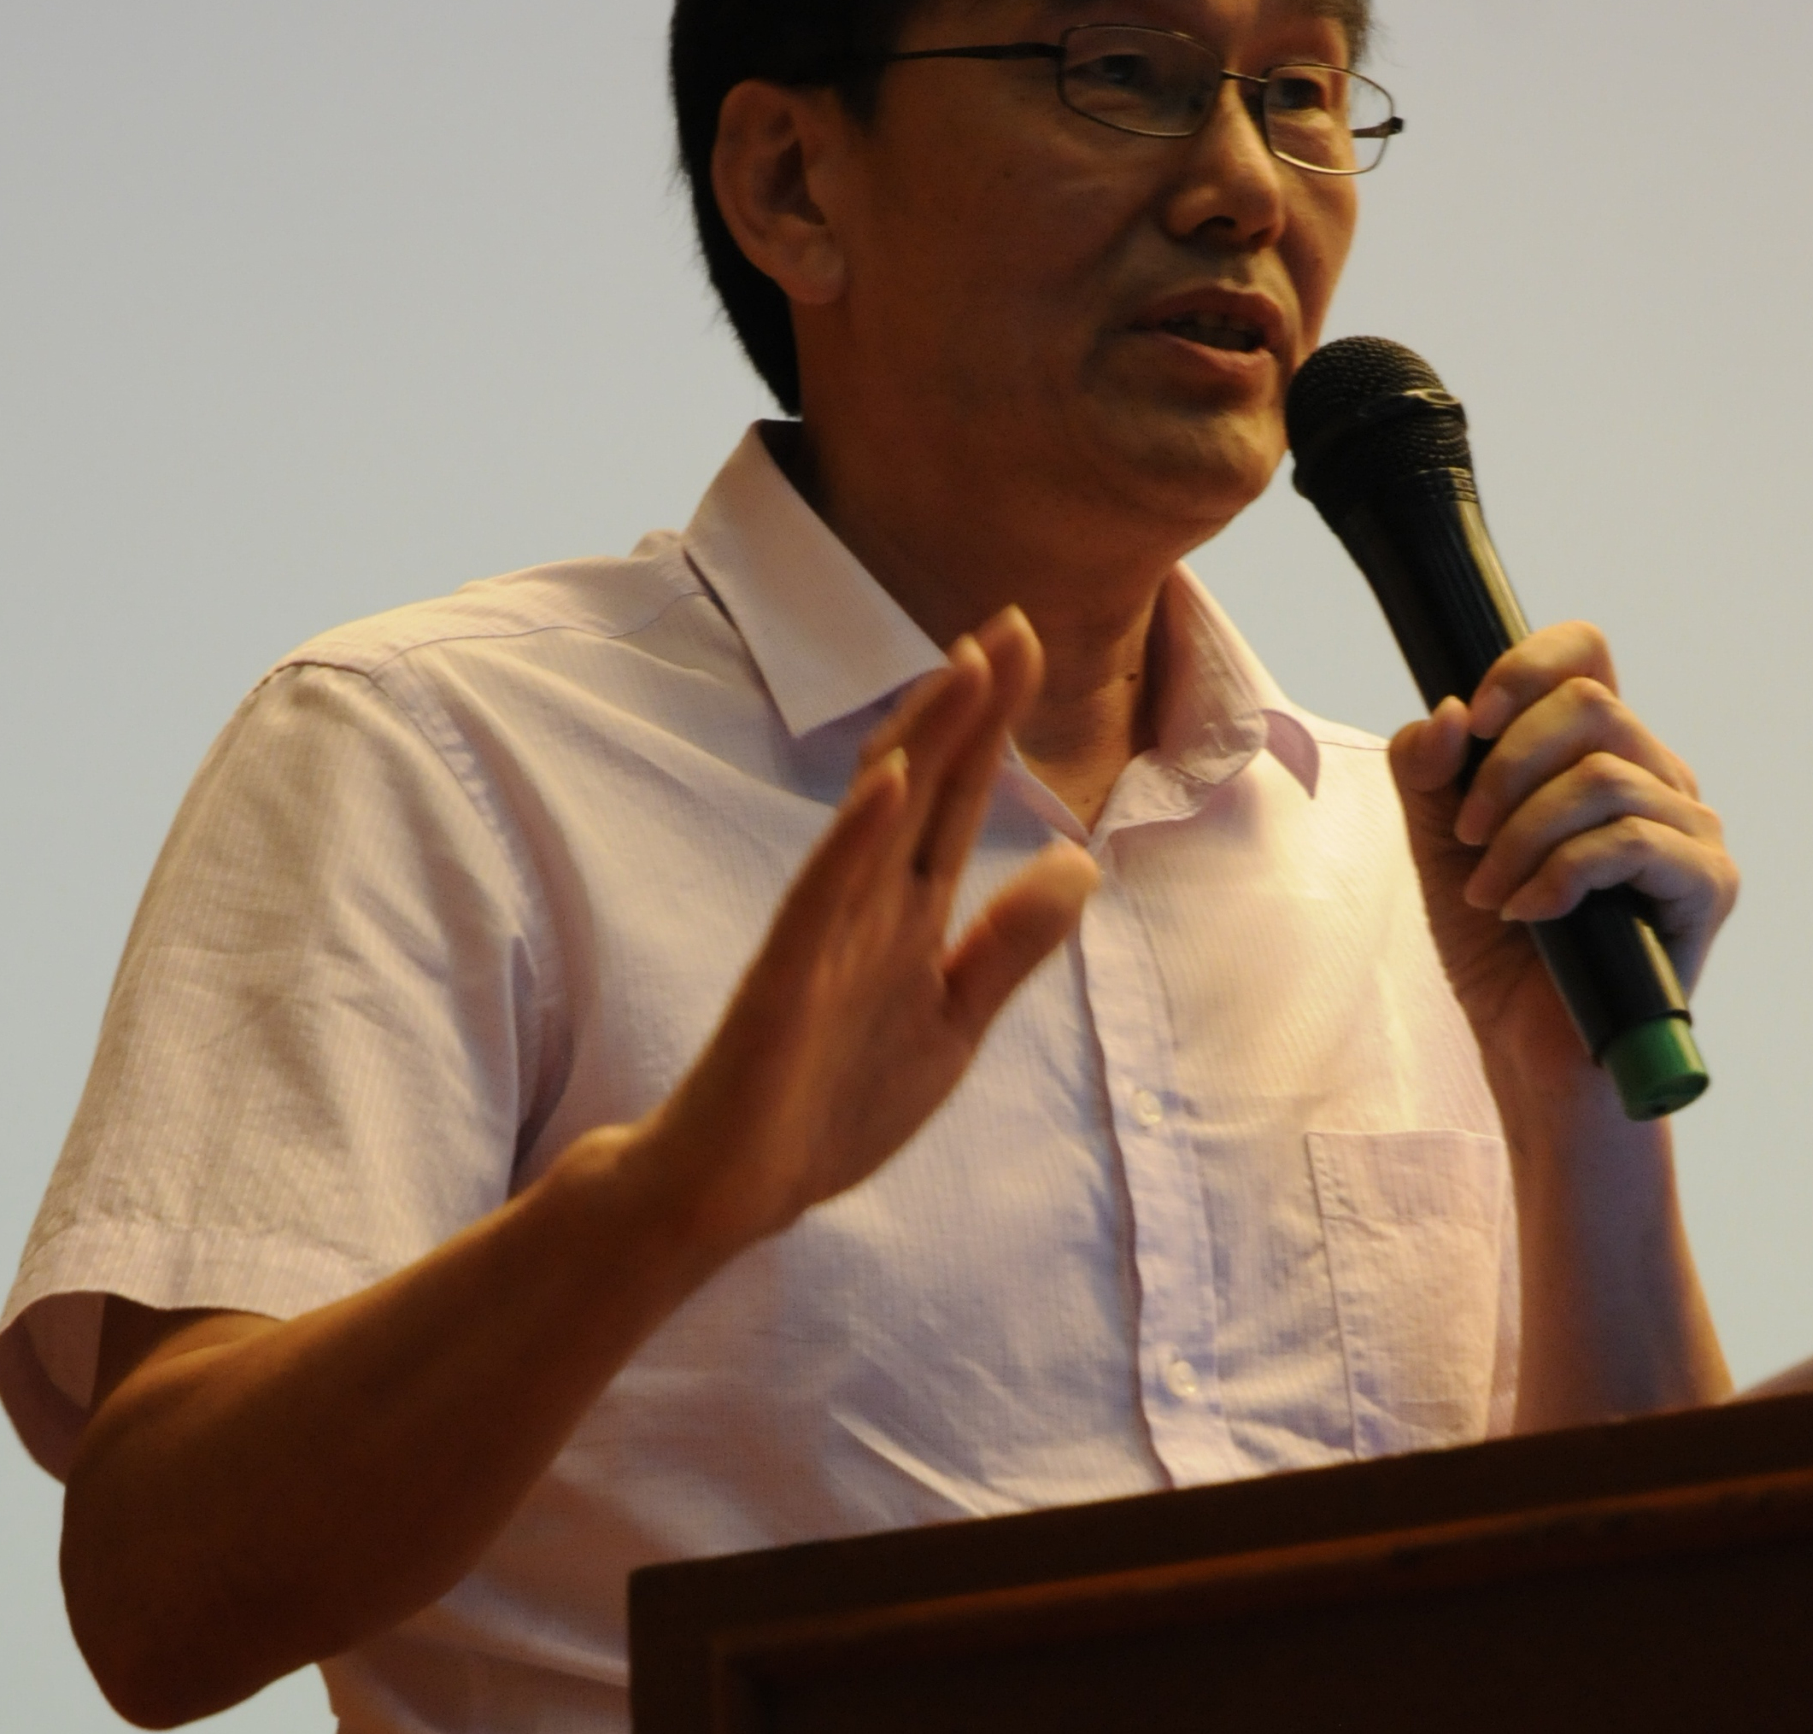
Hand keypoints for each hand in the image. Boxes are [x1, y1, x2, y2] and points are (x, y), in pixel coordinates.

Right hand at [640, 605, 1097, 1263]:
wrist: (731, 1190)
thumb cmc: (829, 1105)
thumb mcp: (951, 1024)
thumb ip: (1008, 945)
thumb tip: (1080, 862)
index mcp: (906, 912)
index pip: (959, 798)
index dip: (993, 725)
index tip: (1027, 645)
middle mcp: (866, 905)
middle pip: (925, 785)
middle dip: (968, 708)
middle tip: (1008, 623)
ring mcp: (822, 935)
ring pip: (878, 819)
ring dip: (922, 742)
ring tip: (964, 670)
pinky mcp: (784, 978)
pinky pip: (822, 895)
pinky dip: (857, 835)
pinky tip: (891, 780)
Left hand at [1388, 623, 1737, 1105]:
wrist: (1533, 1055)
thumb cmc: (1499, 949)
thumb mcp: (1440, 846)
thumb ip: (1429, 773)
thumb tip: (1449, 714)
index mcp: (1599, 753)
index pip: (1584, 654)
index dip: (1525, 666)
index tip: (1474, 723)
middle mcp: (1656, 777)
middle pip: (1589, 703)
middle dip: (1506, 766)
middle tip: (1469, 835)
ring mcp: (1690, 831)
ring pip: (1601, 777)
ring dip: (1522, 834)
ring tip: (1490, 891)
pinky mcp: (1707, 886)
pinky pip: (1628, 841)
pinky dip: (1558, 873)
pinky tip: (1528, 912)